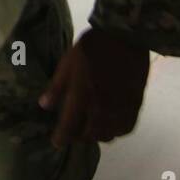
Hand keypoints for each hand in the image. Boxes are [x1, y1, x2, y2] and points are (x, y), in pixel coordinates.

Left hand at [39, 29, 149, 147]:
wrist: (126, 37)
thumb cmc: (93, 47)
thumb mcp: (68, 62)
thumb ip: (57, 86)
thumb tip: (44, 105)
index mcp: (82, 96)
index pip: (69, 127)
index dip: (62, 138)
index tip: (57, 142)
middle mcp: (101, 108)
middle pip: (89, 135)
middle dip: (78, 137)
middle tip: (74, 131)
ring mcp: (120, 109)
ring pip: (107, 135)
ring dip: (97, 135)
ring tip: (91, 127)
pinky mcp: (135, 106)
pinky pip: (125, 129)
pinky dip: (115, 130)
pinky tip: (110, 123)